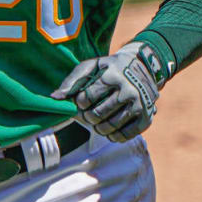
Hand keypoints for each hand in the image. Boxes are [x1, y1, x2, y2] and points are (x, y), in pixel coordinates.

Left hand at [51, 42, 168, 141]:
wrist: (143, 67)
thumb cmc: (111, 68)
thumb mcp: (92, 66)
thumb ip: (72, 80)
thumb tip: (55, 98)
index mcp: (112, 76)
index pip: (86, 98)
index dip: (79, 103)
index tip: (81, 102)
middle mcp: (128, 91)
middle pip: (97, 115)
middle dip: (87, 117)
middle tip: (88, 114)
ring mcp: (139, 105)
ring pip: (110, 127)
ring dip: (98, 128)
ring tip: (97, 121)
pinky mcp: (147, 118)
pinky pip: (125, 135)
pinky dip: (113, 136)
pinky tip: (109, 129)